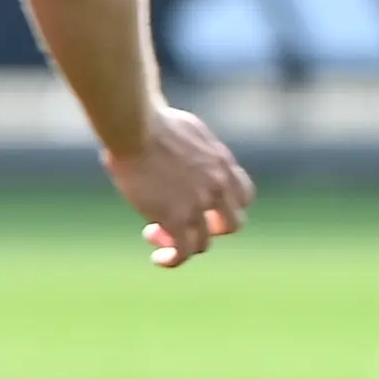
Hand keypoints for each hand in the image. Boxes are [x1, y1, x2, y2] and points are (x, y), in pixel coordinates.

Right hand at [103, 105, 253, 267]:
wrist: (135, 125)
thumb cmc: (149, 119)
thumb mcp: (187, 130)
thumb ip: (195, 148)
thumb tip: (182, 147)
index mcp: (223, 164)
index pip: (243, 196)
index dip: (226, 206)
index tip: (204, 207)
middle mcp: (219, 187)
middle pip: (233, 223)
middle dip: (211, 228)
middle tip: (184, 223)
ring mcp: (199, 204)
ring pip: (205, 242)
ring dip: (184, 243)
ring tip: (157, 235)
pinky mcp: (175, 217)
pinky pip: (183, 250)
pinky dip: (173, 259)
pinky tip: (159, 258)